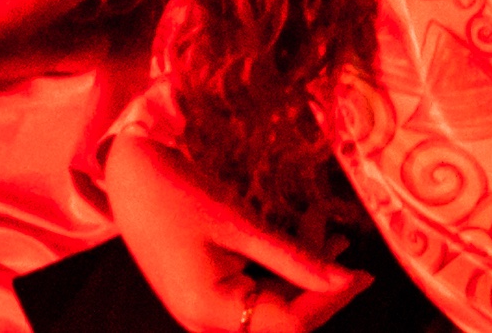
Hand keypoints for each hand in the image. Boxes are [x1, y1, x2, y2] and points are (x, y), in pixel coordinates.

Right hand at [104, 134, 369, 332]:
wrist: (127, 173)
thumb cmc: (179, 192)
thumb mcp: (241, 223)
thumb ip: (293, 257)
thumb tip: (345, 280)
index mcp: (210, 310)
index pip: (289, 324)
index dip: (330, 300)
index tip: (364, 273)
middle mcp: (203, 321)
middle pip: (278, 321)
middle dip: (318, 288)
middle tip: (351, 251)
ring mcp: (201, 308)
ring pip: (266, 303)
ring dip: (300, 273)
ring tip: (331, 233)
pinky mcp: (203, 291)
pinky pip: (249, 290)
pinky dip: (278, 266)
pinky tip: (302, 233)